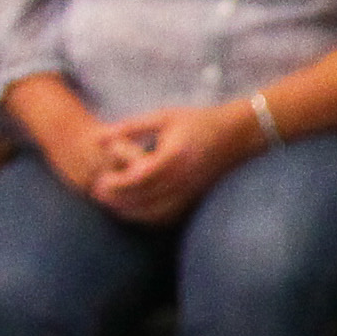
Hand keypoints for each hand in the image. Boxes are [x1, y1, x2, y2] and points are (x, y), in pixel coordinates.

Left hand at [92, 103, 254, 226]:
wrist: (238, 133)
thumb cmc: (199, 121)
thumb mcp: (164, 118)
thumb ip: (130, 128)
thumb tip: (98, 138)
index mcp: (174, 156)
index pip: (137, 178)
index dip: (115, 183)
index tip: (100, 179)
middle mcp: (183, 177)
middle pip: (142, 198)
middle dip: (116, 199)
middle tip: (98, 192)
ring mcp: (190, 190)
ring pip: (153, 212)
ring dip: (129, 211)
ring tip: (112, 202)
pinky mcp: (194, 198)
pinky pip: (167, 216)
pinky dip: (147, 217)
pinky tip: (135, 209)